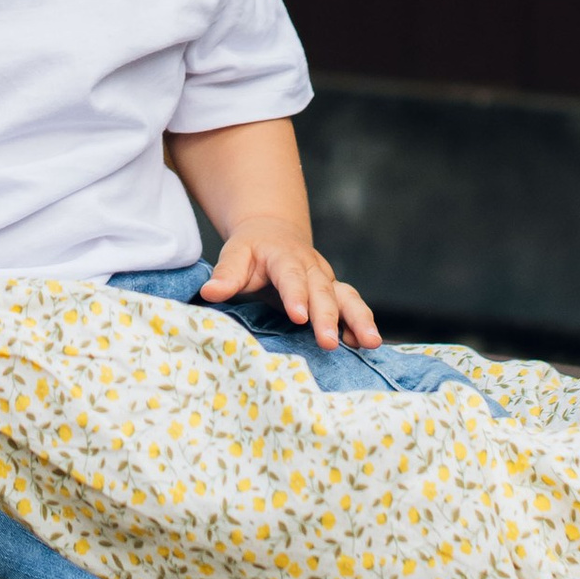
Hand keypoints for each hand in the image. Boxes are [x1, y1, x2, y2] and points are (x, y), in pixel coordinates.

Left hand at [201, 232, 379, 350]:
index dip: (296, 296)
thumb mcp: (236, 254)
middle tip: (328, 342)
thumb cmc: (252, 249)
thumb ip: (226, 274)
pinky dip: (360, 323)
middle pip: (322, 291)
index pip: (291, 276)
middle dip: (327, 317)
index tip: (299, 317)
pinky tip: (365, 344)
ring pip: (347, 297)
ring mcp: (326, 280)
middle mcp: (312, 268)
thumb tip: (209, 292)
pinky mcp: (334, 292)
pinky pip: (351, 306)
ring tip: (370, 342)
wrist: (274, 233)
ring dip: (359, 319)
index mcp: (285, 257)